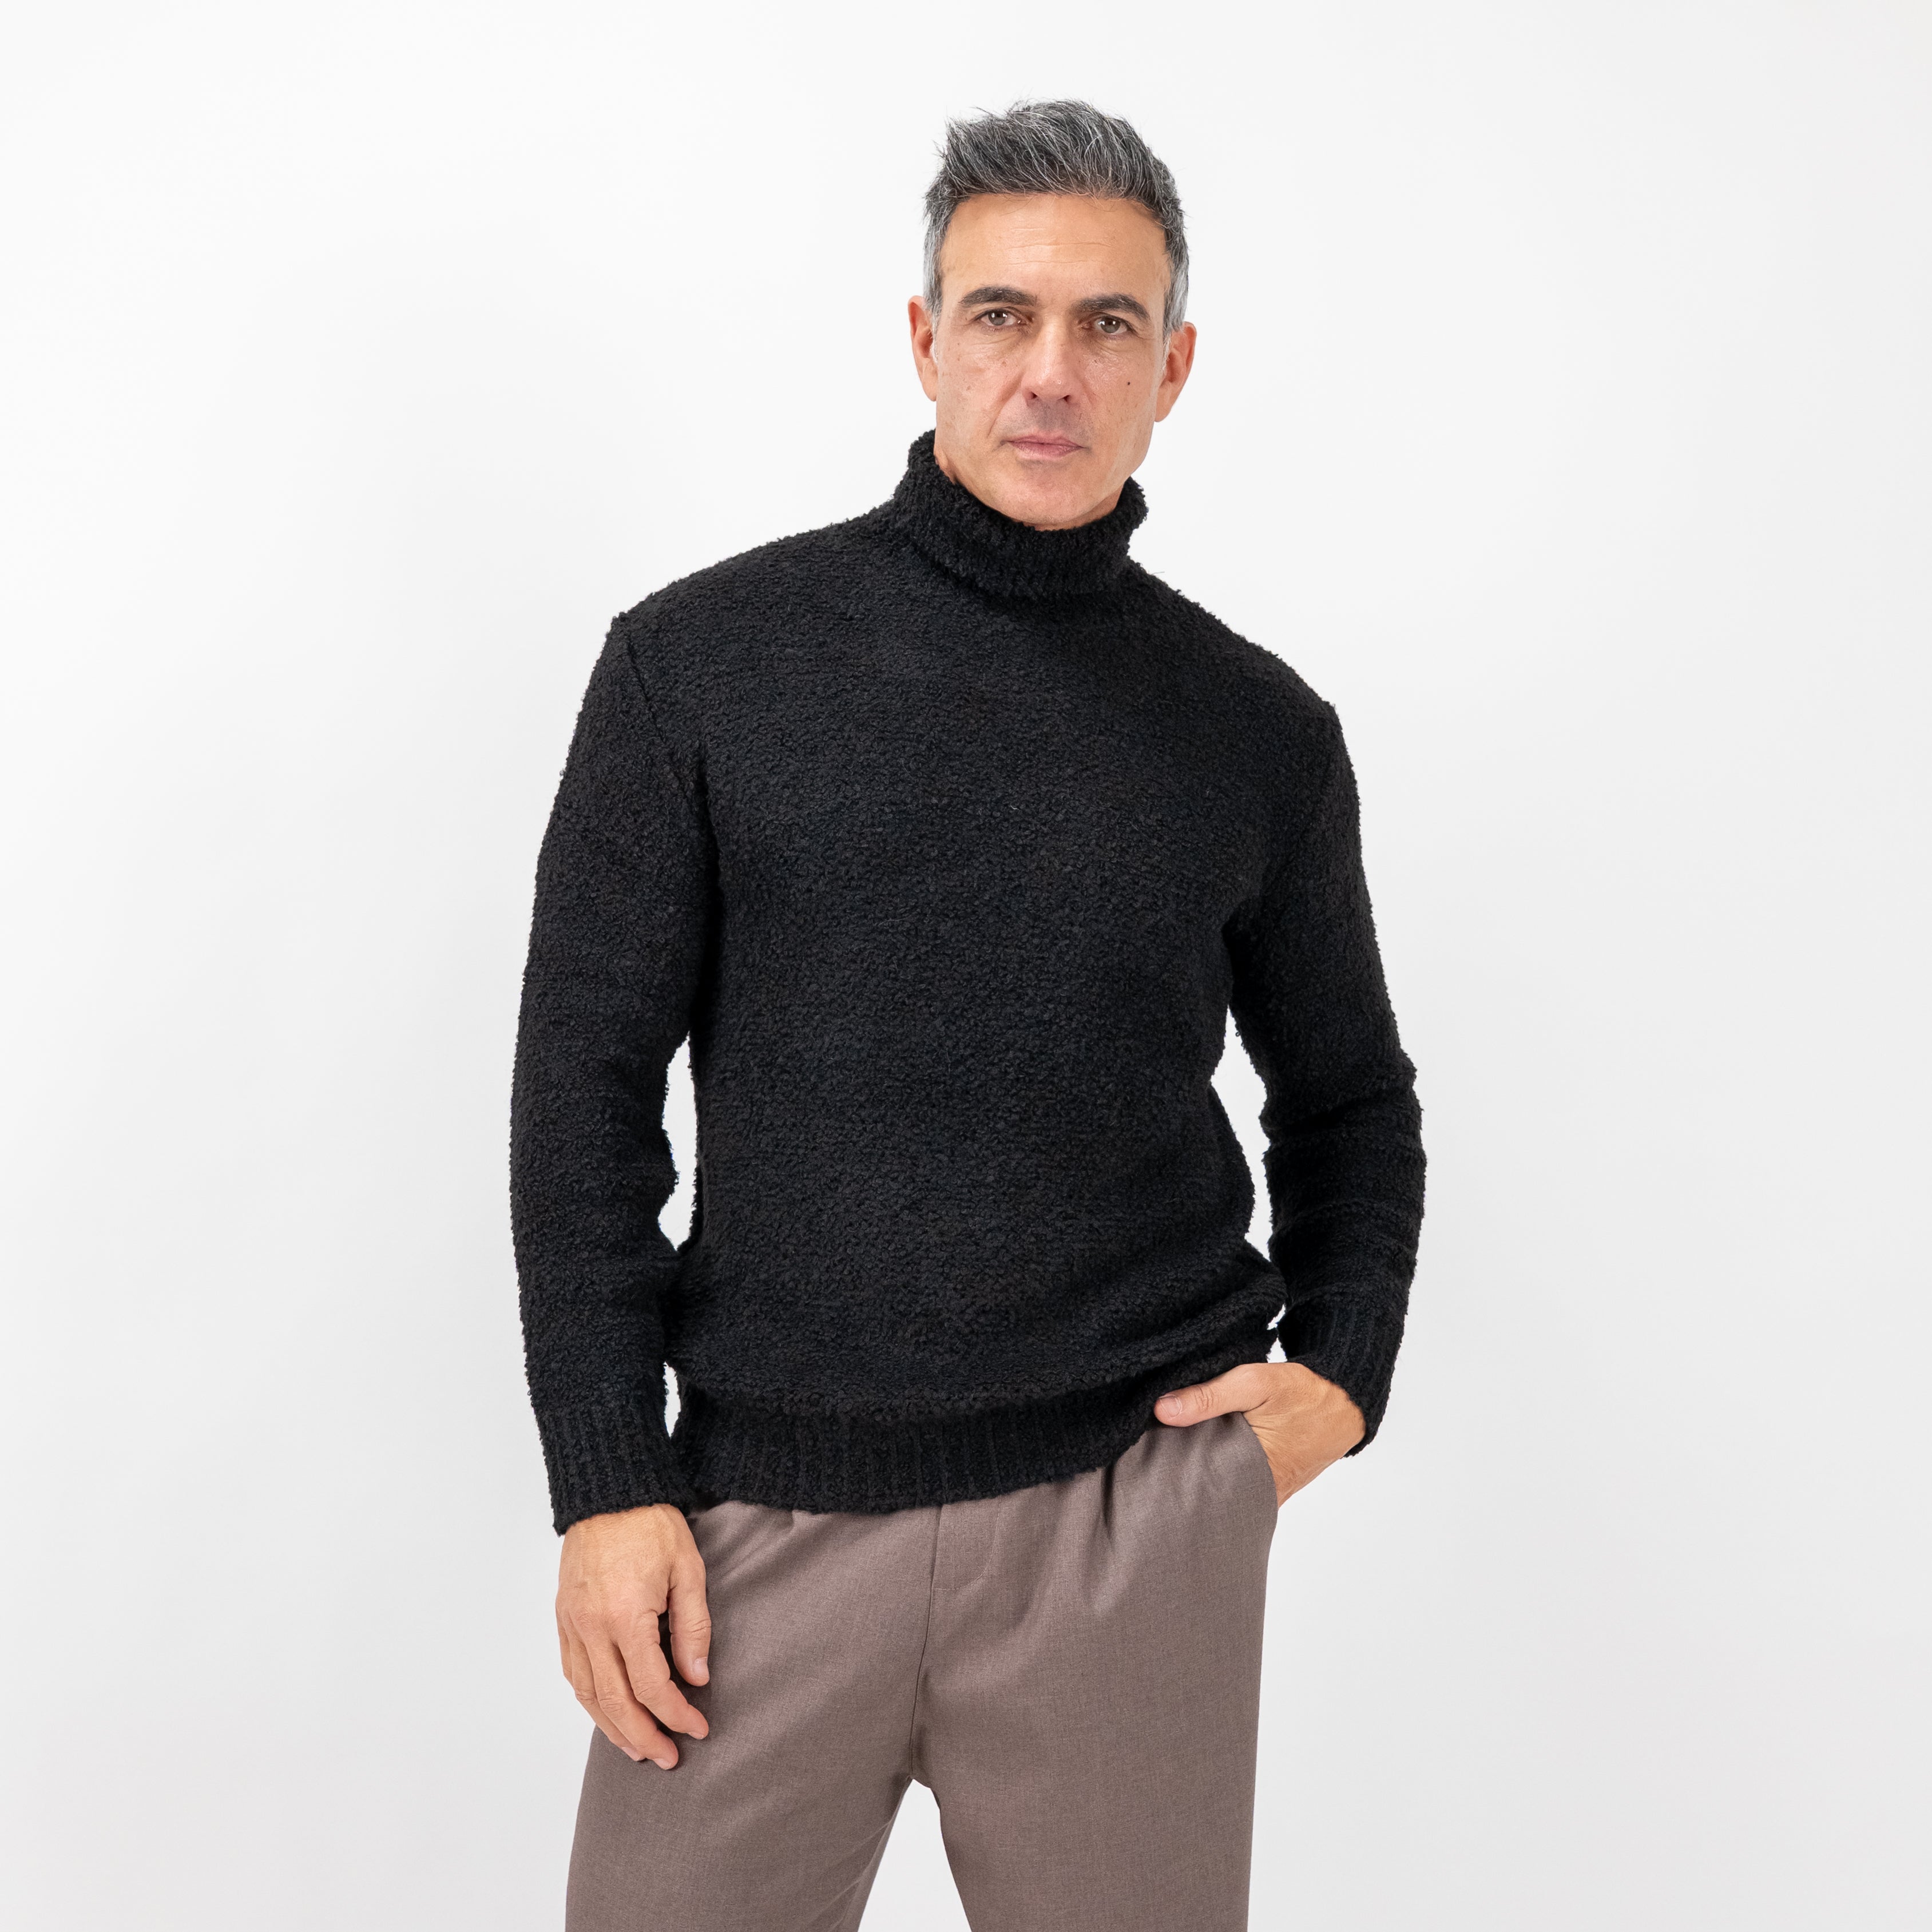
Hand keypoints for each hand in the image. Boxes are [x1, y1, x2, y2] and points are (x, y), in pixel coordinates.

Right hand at [557, 1502, 711, 1769]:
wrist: (609, 1490)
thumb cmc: (651, 1524)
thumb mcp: (688, 1569)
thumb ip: (693, 1627)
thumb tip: (696, 1678)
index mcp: (625, 1615)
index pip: (651, 1685)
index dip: (676, 1714)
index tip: (698, 1728)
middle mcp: (591, 1626)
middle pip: (615, 1702)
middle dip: (644, 1737)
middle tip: (669, 1758)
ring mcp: (572, 1623)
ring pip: (587, 1694)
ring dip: (612, 1728)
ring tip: (638, 1749)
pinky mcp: (563, 1617)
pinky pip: (572, 1672)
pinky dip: (590, 1700)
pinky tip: (608, 1712)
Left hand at [1154, 1361, 1365, 1506]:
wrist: (1346, 1401)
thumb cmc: (1303, 1393)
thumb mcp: (1255, 1383)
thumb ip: (1209, 1396)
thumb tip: (1162, 1409)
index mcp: (1256, 1475)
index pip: (1202, 1493)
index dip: (1172, 1485)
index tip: (1145, 1474)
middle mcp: (1262, 1494)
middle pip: (1209, 1497)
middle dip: (1181, 1485)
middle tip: (1148, 1472)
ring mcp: (1268, 1493)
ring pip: (1223, 1493)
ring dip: (1201, 1478)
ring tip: (1166, 1466)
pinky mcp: (1271, 1485)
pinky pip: (1239, 1486)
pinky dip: (1221, 1475)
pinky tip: (1199, 1460)